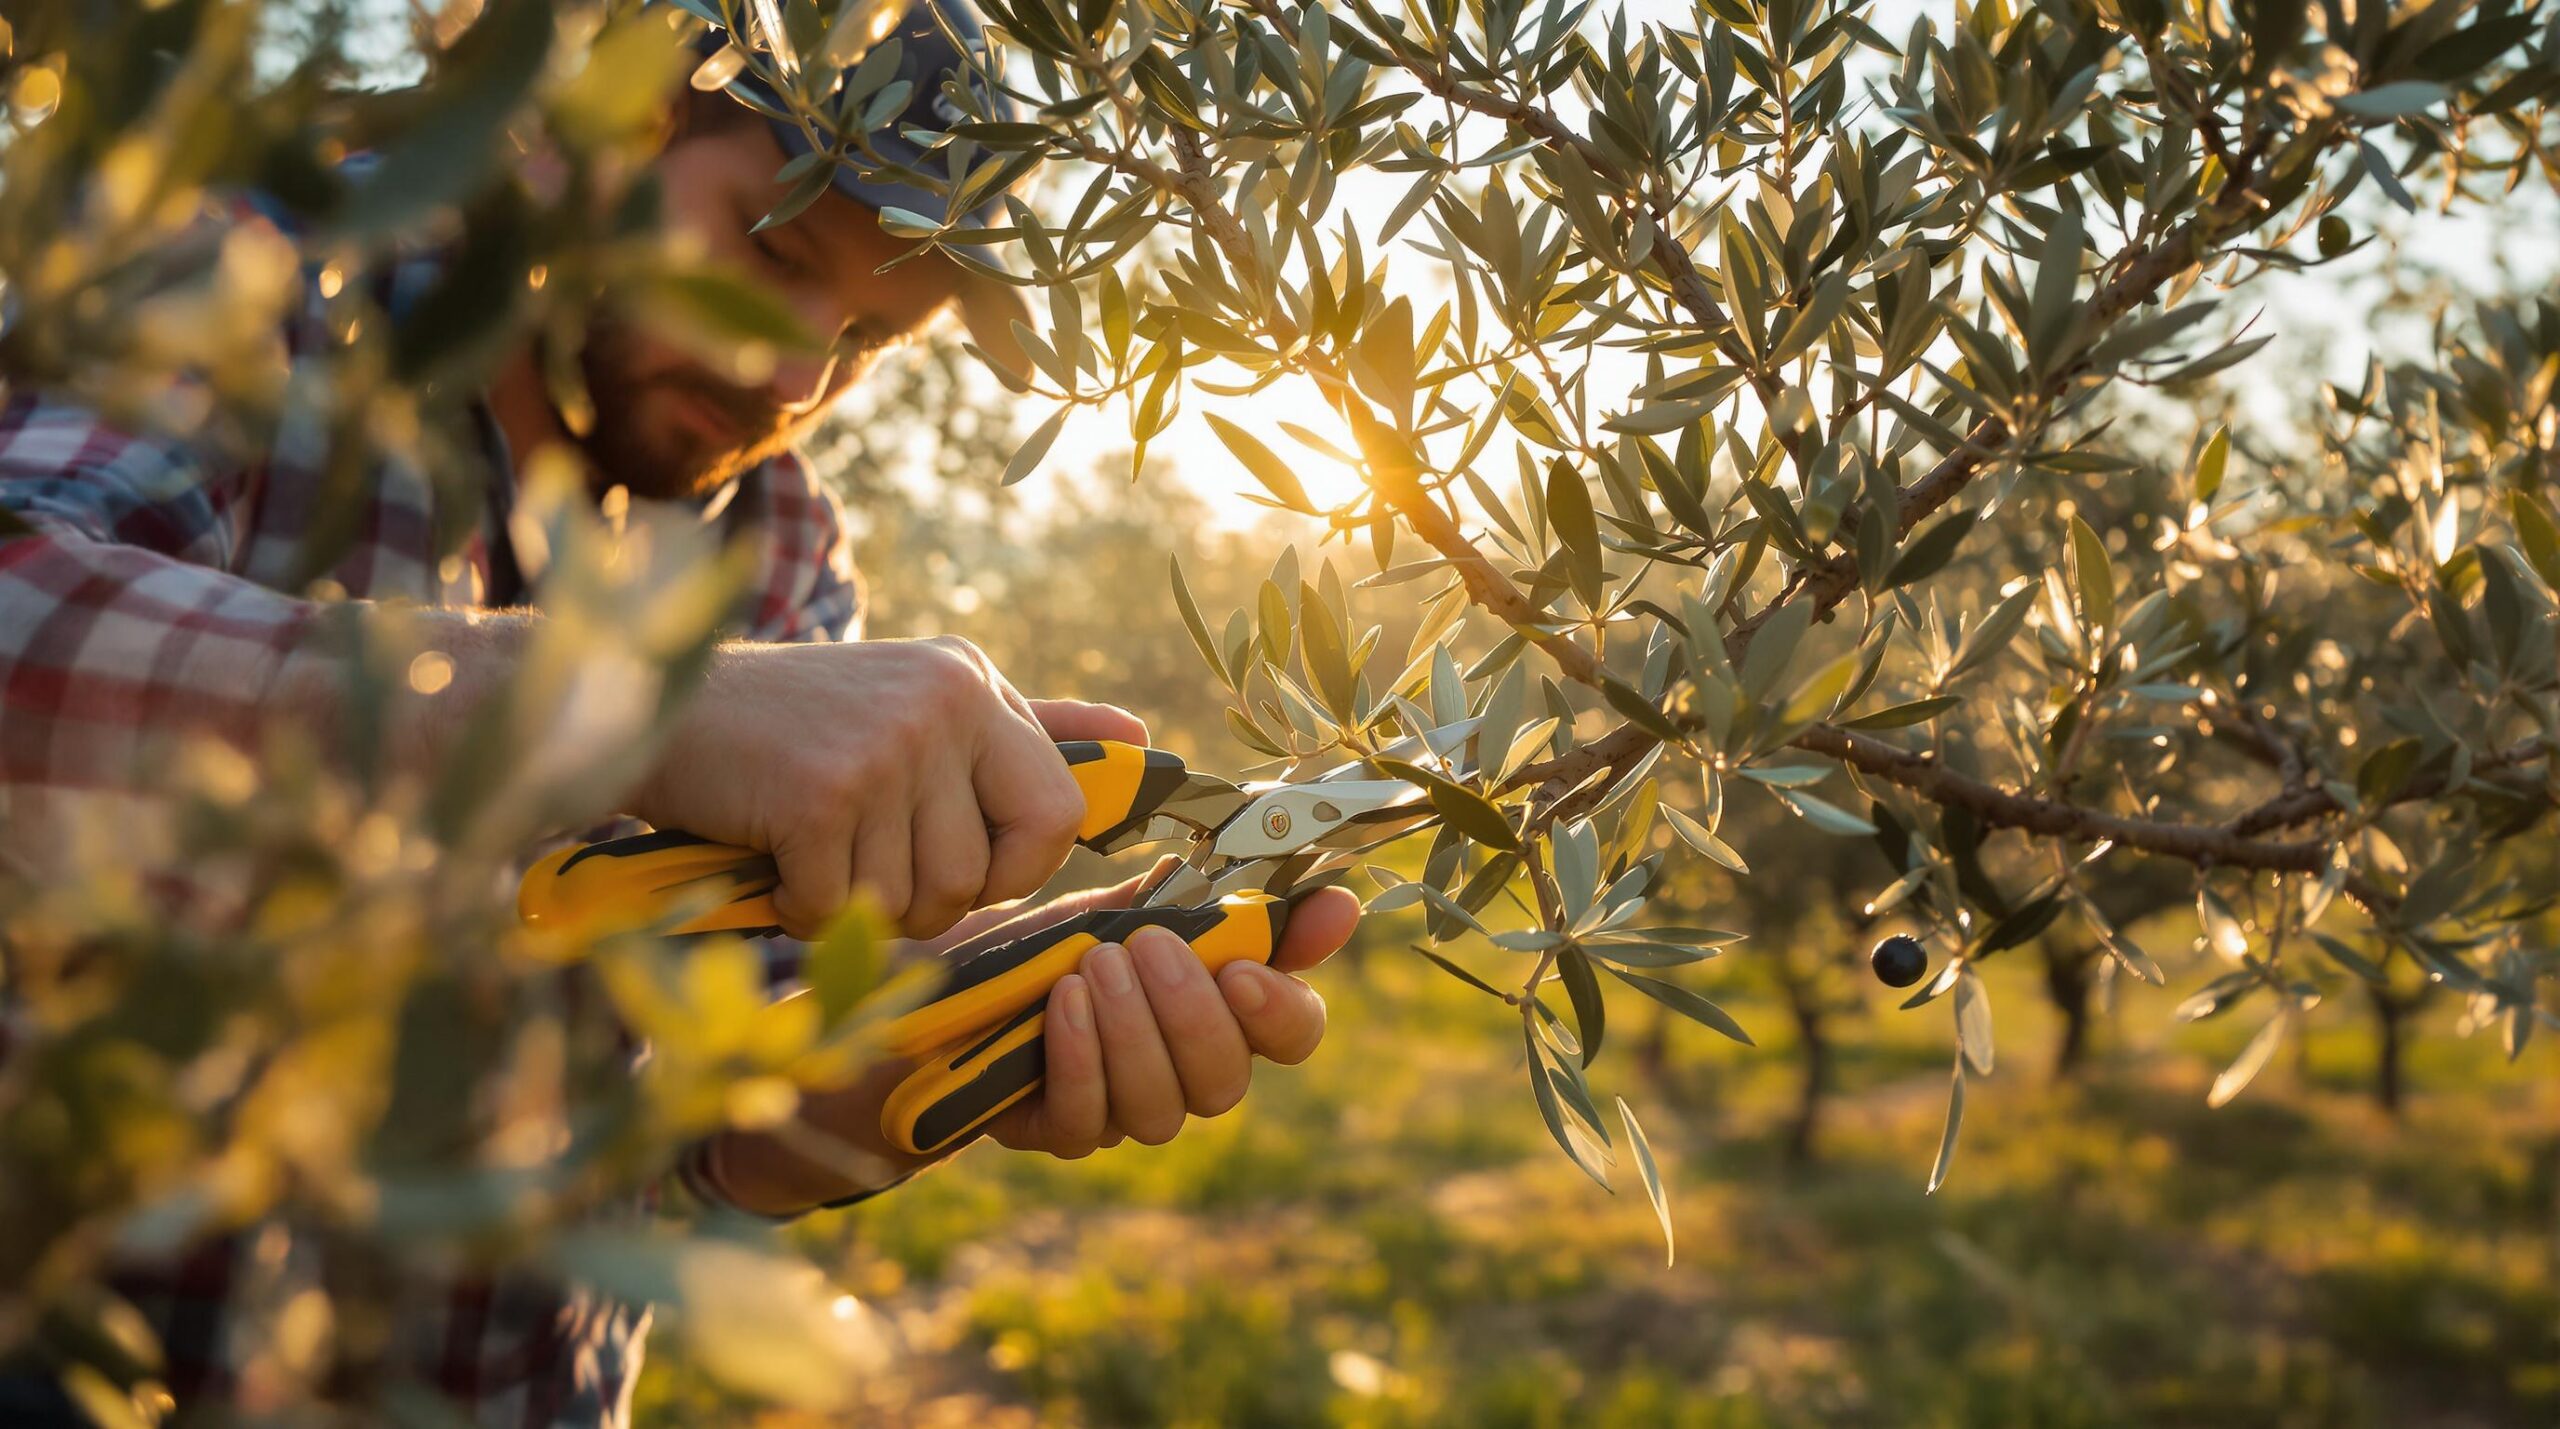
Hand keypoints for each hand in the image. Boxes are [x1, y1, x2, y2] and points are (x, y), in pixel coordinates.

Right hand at [628, 634, 1143, 938]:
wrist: (656, 707)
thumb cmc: (794, 724)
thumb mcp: (923, 700)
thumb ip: (1029, 728)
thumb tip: (1141, 741)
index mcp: (975, 684)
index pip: (1059, 812)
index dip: (1018, 868)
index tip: (967, 871)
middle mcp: (943, 704)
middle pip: (982, 873)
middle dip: (928, 903)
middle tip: (868, 871)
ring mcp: (883, 746)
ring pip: (914, 897)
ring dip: (856, 906)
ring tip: (812, 855)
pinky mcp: (820, 792)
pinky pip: (841, 906)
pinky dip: (801, 907)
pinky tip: (774, 862)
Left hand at [978, 874, 1358, 1157]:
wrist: (939, 980)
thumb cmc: (1048, 944)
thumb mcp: (1125, 908)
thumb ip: (1213, 905)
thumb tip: (1332, 902)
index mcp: (1221, 1013)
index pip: (1292, 1034)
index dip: (1282, 1008)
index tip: (1245, 967)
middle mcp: (1185, 1076)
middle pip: (1227, 1080)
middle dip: (1192, 1013)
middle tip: (1149, 946)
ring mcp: (1126, 1113)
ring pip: (1161, 1107)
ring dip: (1133, 1030)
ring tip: (1097, 964)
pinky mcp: (1064, 1134)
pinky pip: (1088, 1117)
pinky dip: (1079, 1056)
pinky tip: (1062, 1003)